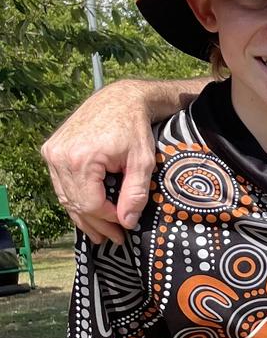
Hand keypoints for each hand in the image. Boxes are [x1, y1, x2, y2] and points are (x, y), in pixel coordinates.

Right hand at [41, 81, 157, 243]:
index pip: (90, 203)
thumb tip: (127, 222)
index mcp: (81, 159)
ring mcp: (52, 153)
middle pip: (75, 203)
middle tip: (113, 238)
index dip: (107, 219)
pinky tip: (89, 212)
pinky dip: (76, 198)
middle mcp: (60, 156)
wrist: (120, 99)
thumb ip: (135, 193)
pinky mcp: (51, 150)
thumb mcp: (143, 161)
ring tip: (101, 232)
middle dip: (96, 224)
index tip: (124, 227)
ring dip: (83, 215)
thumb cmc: (135, 128)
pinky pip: (62, 184)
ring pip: (66, 196)